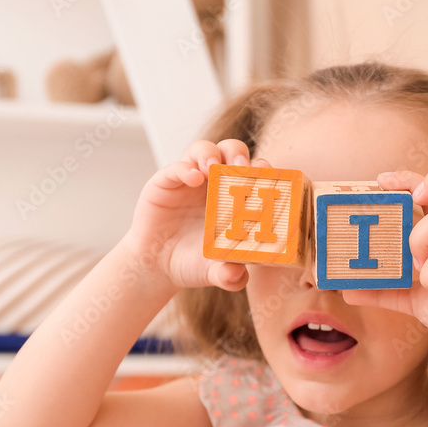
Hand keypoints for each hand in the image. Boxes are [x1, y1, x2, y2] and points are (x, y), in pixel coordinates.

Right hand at [123, 139, 270, 291]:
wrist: (158, 267)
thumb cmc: (194, 263)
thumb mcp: (215, 272)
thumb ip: (229, 276)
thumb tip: (237, 276)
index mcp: (235, 197)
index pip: (253, 172)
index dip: (262, 169)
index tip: (269, 175)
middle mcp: (214, 183)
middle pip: (231, 152)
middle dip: (240, 155)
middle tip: (243, 169)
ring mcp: (190, 180)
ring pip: (203, 150)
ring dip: (212, 154)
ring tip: (214, 168)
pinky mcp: (165, 182)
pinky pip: (176, 167)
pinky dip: (185, 168)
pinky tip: (193, 179)